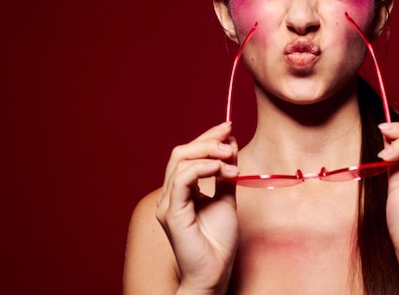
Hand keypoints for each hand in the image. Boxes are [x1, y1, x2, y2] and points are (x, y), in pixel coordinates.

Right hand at [155, 122, 239, 293]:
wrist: (215, 272)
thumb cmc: (218, 242)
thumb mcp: (226, 198)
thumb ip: (225, 174)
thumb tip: (230, 145)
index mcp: (181, 190)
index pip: (188, 155)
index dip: (207, 138)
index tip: (229, 127)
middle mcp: (170, 194)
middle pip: (181, 153)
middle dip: (207, 141)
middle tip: (230, 137)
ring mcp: (168, 203)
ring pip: (180, 162)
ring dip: (209, 154)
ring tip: (231, 160)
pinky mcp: (172, 213)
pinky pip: (182, 180)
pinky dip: (201, 168)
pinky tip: (219, 168)